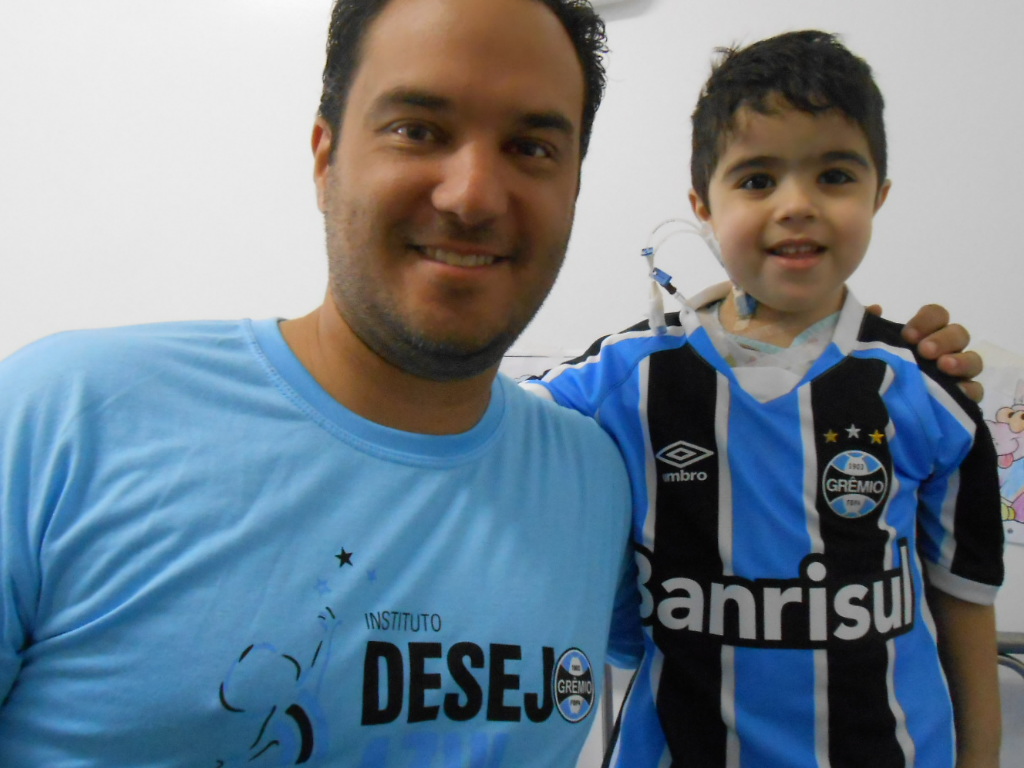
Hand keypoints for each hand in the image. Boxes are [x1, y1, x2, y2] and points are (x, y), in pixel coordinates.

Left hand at [865, 304, 982, 401]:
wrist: (862, 408)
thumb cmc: (867, 371)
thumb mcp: (859, 347)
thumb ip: (865, 325)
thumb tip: (874, 309)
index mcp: (922, 335)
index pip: (937, 315)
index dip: (928, 320)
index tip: (907, 334)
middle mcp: (942, 351)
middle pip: (958, 335)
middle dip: (943, 340)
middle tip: (923, 350)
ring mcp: (953, 375)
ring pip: (972, 361)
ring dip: (961, 361)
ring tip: (943, 367)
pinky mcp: (958, 400)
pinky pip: (975, 392)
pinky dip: (970, 391)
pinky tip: (957, 393)